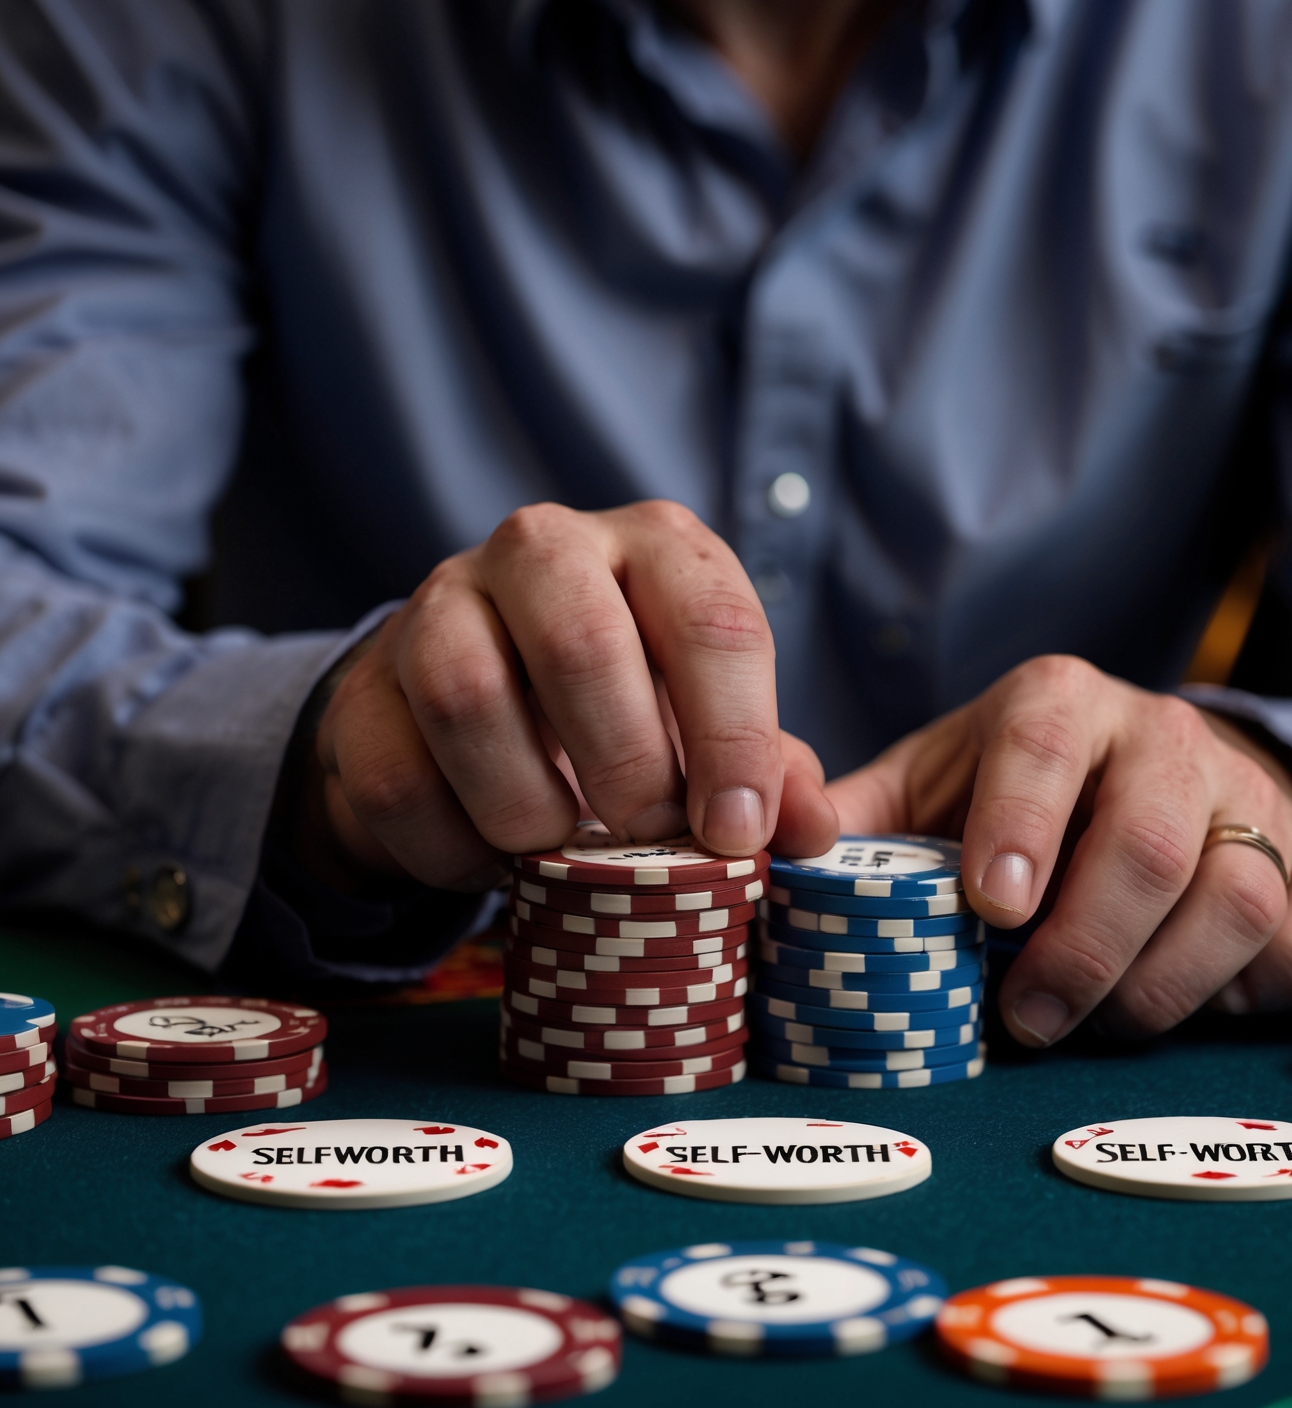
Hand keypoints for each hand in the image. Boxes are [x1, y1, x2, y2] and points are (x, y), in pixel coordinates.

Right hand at [299, 501, 838, 892]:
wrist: (475, 691)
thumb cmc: (622, 702)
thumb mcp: (706, 721)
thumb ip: (768, 770)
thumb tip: (811, 831)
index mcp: (655, 547)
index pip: (712, 620)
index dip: (734, 736)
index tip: (737, 832)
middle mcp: (543, 547)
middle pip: (580, 643)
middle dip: (626, 765)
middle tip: (647, 839)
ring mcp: (440, 602)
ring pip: (469, 699)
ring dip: (526, 806)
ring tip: (561, 850)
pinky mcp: (366, 683)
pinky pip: (396, 777)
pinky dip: (451, 847)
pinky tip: (490, 861)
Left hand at [826, 655, 1291, 1042]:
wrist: (1159, 772)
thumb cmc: (1019, 794)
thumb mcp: (930, 787)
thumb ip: (852, 817)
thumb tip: (760, 840)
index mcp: (1061, 704)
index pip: (1046, 741)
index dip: (1021, 822)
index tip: (989, 906)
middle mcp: (1168, 738)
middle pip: (1154, 842)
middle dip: (1087, 946)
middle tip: (1031, 1017)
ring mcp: (1257, 801)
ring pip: (1242, 901)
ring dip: (1166, 987)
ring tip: (1103, 1021)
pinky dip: (1268, 996)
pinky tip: (1206, 1006)